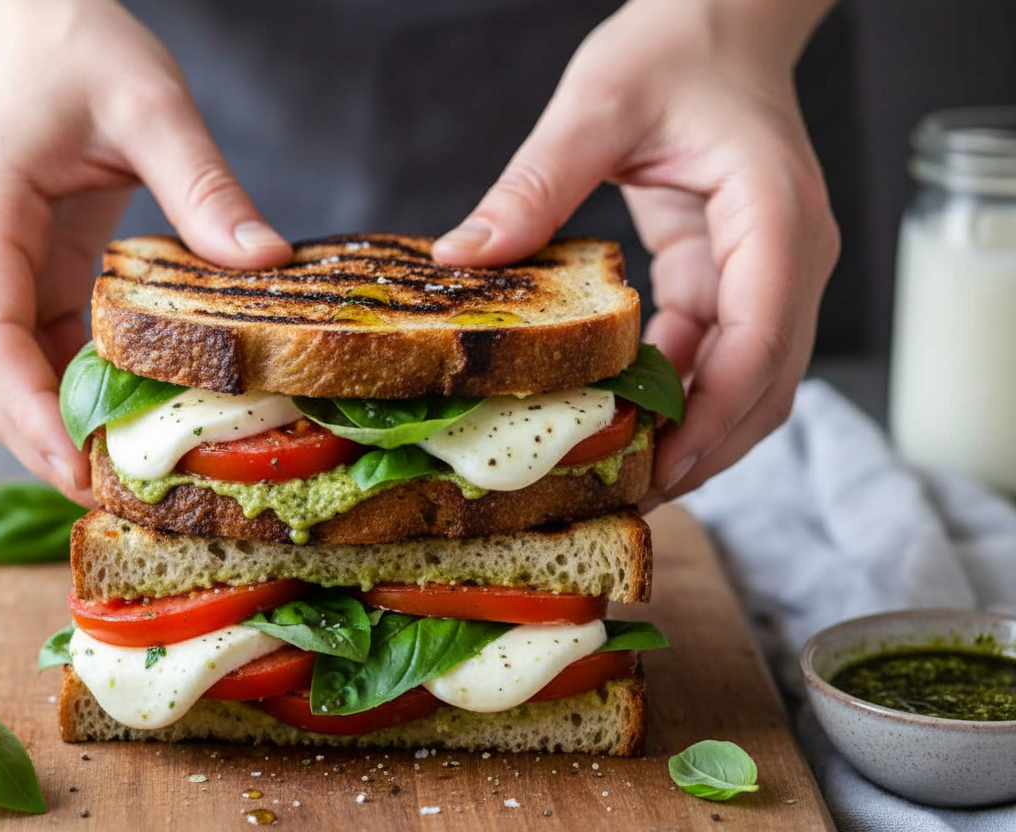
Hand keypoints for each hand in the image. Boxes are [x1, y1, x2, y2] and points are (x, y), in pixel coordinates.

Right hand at [0, 0, 290, 503]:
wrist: (39, 32)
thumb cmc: (81, 54)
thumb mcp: (150, 103)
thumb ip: (202, 182)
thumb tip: (263, 261)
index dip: (30, 410)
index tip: (79, 465)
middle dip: (49, 444)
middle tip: (123, 498)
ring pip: (14, 382)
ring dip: (66, 433)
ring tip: (138, 480)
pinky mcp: (30, 286)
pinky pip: (47, 360)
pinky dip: (84, 399)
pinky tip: (141, 425)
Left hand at [433, 0, 839, 504]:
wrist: (716, 25)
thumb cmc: (675, 51)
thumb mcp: (598, 105)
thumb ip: (536, 182)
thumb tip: (464, 257)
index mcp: (775, 214)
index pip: (763, 335)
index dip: (714, 411)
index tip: (660, 463)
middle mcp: (788, 256)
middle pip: (765, 383)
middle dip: (702, 445)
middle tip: (624, 492)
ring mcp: (766, 274)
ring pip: (745, 383)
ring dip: (689, 432)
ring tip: (616, 474)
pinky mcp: (731, 280)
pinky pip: (711, 356)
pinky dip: (672, 394)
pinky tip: (617, 418)